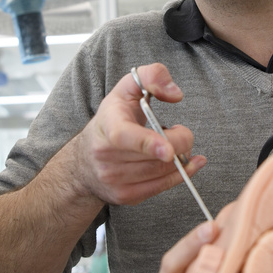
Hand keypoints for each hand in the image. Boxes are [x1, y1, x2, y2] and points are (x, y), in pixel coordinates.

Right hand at [69, 63, 206, 205]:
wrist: (85, 160)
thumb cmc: (113, 119)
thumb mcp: (127, 88)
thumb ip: (152, 76)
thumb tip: (175, 94)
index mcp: (107, 125)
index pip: (124, 136)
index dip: (148, 143)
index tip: (169, 150)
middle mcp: (106, 156)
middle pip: (156, 156)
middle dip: (180, 141)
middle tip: (179, 131)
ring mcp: (114, 179)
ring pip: (162, 171)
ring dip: (179, 156)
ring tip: (171, 143)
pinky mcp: (125, 196)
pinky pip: (162, 187)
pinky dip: (182, 174)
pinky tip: (187, 162)